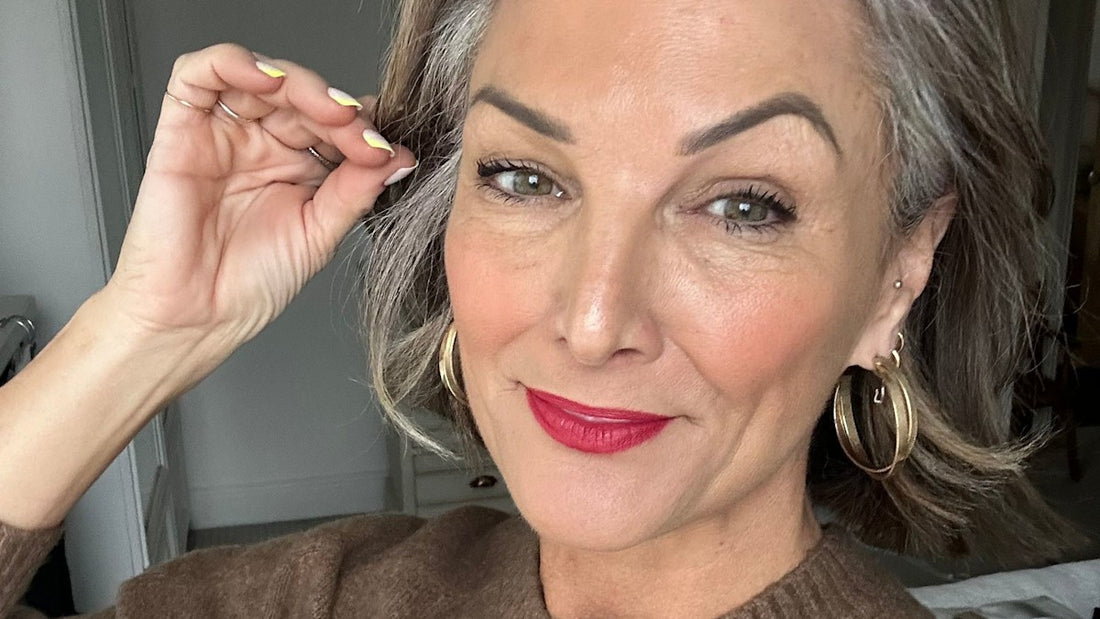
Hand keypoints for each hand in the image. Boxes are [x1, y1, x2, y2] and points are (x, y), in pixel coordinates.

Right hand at [103, 43, 414, 354]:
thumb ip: (356, 190)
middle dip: (339, 110)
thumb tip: (399, 156)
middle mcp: (263, 146)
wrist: (195, 317)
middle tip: (361, 131)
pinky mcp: (181, 130)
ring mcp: (224, 134)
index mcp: (300, 168)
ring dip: (301, 84)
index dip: (363, 127)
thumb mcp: (319, 234)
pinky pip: (198, 74)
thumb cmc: (248, 285)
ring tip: (328, 111)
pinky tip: (269, 80)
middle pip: (304, 98)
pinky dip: (234, 62)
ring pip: (261, 78)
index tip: (386, 148)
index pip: (335, 126)